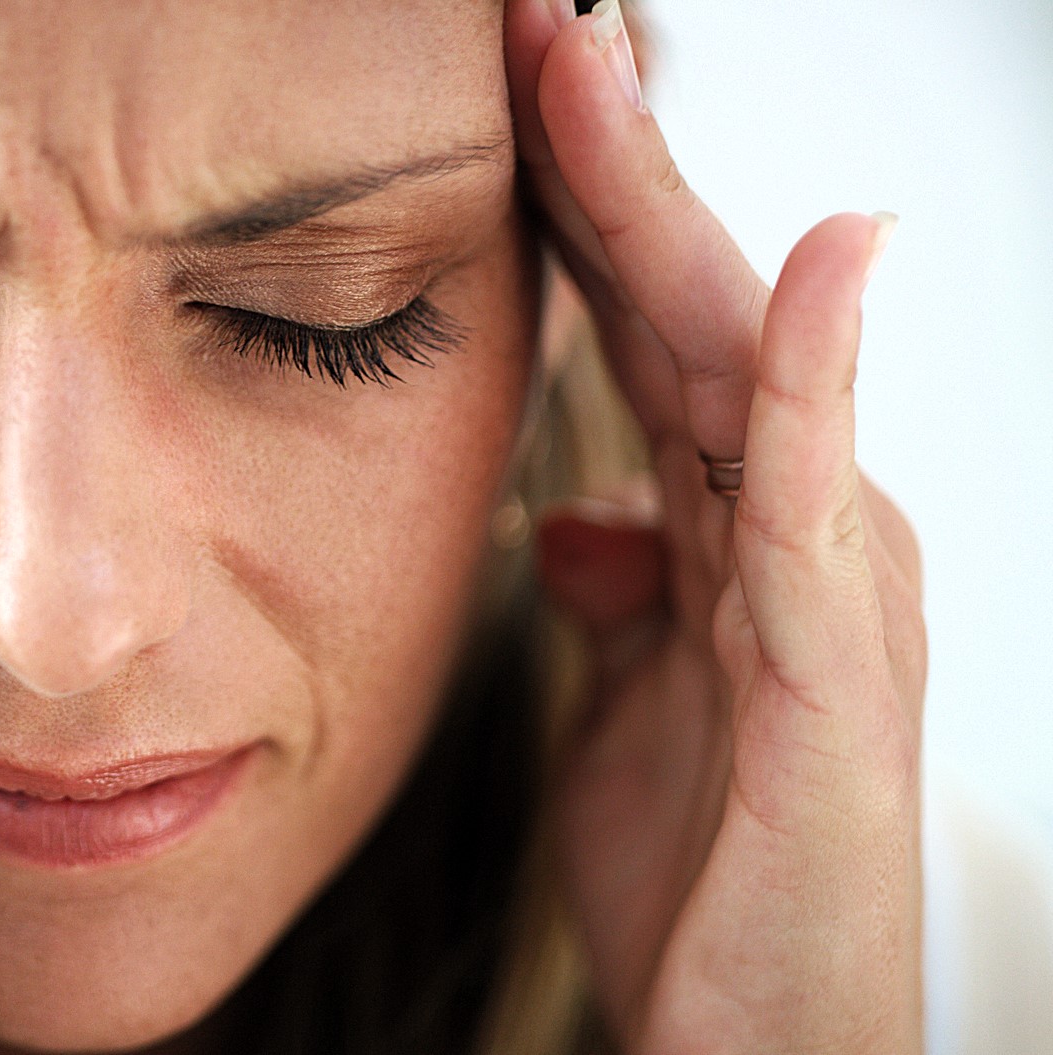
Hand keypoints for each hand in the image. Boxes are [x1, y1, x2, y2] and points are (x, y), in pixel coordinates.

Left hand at [505, 2, 925, 1050]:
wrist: (754, 1046)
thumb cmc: (703, 880)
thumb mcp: (629, 710)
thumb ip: (619, 598)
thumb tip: (579, 516)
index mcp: (731, 530)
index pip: (649, 330)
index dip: (581, 203)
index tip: (503, 83)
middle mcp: (796, 531)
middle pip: (694, 308)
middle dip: (613, 162)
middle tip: (540, 22)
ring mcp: (831, 591)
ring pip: (749, 364)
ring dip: (674, 213)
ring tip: (599, 73)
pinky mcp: (837, 675)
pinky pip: (821, 504)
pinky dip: (822, 374)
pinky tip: (820, 257)